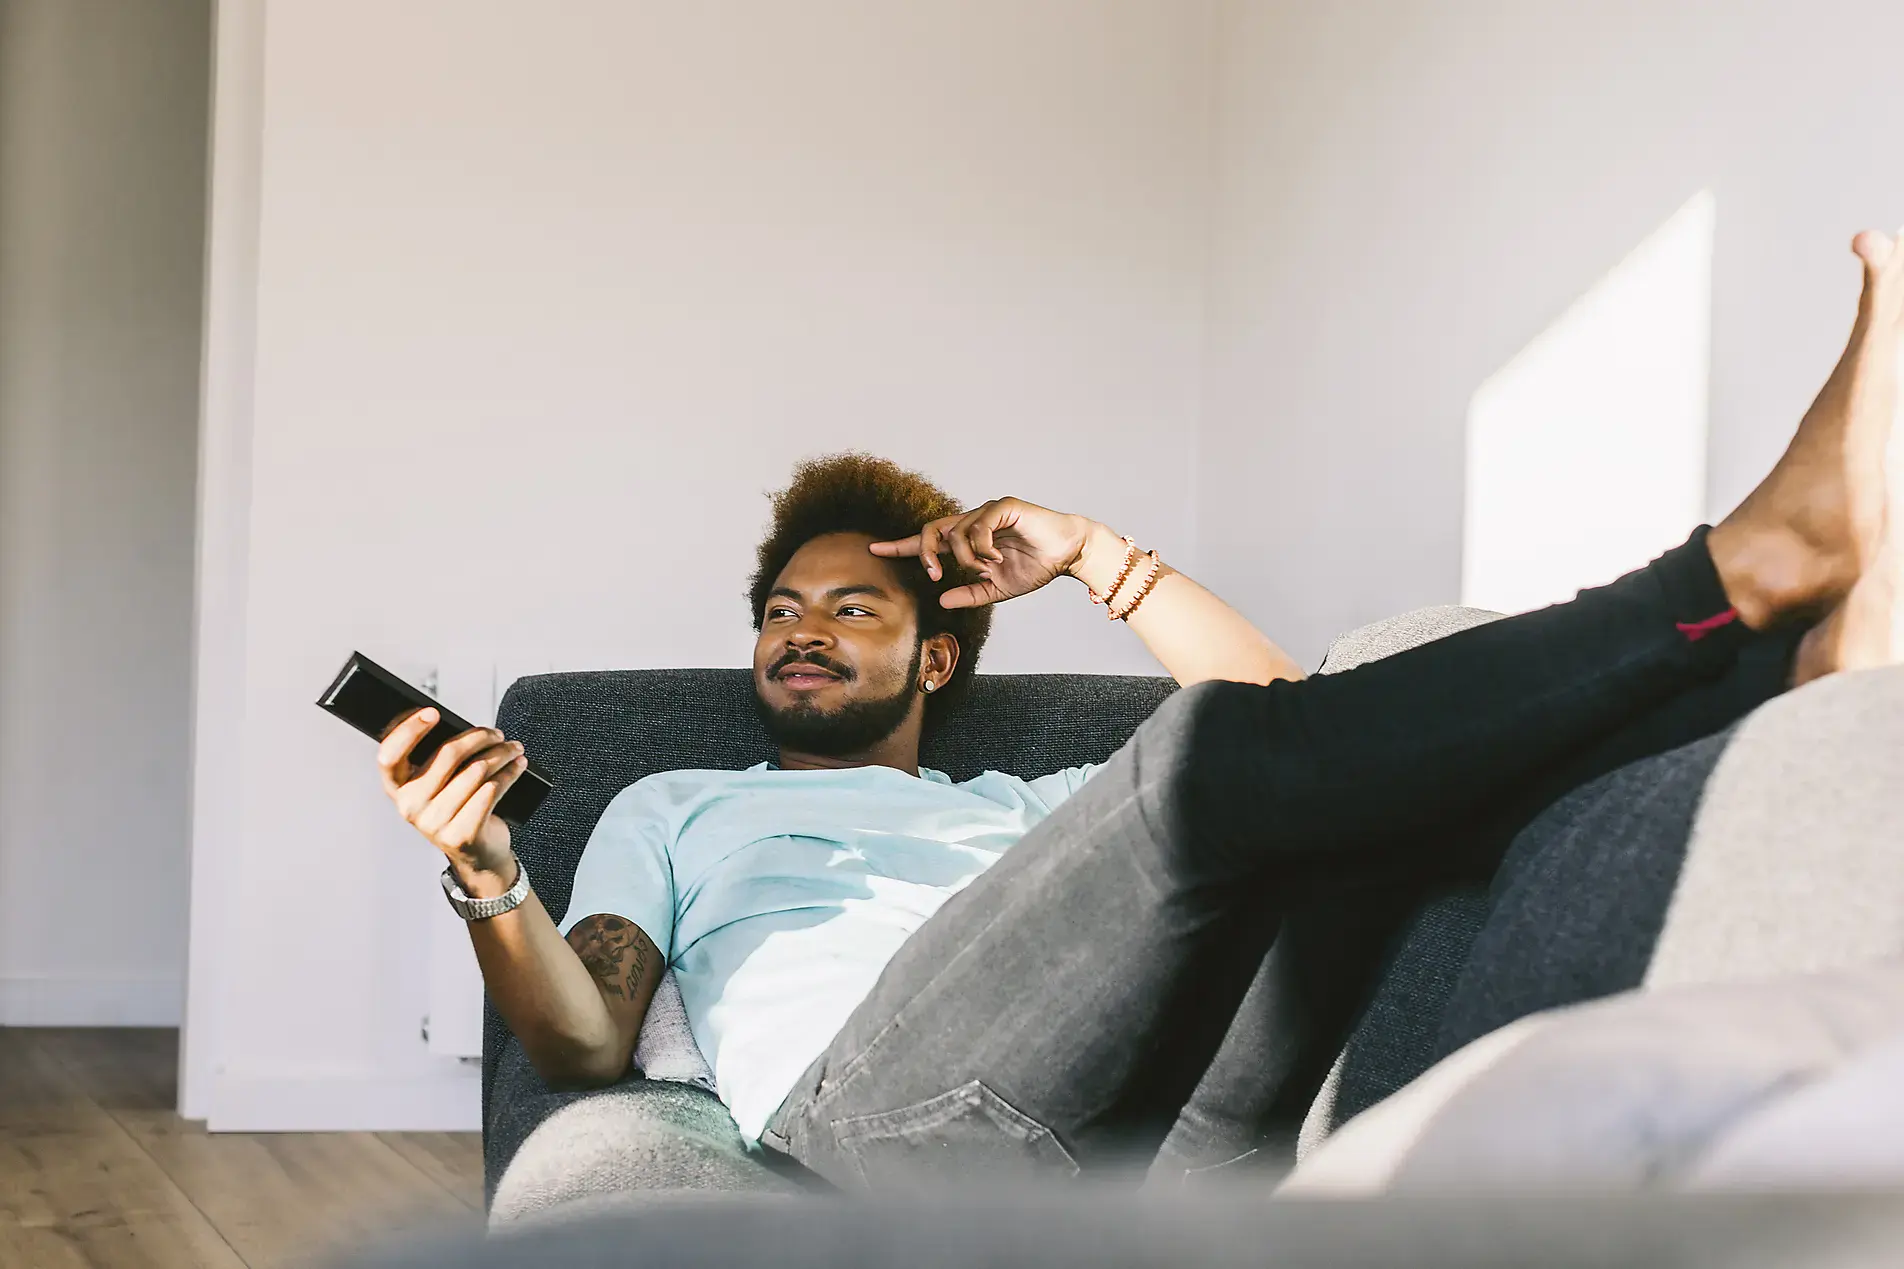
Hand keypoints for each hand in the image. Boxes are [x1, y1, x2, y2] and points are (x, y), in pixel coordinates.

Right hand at [378, 708, 527, 881]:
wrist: (479, 855)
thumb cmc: (460, 810)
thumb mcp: (440, 787)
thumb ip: (439, 761)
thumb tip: (462, 727)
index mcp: (399, 790)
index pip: (389, 756)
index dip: (408, 731)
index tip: (432, 713)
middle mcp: (411, 807)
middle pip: (447, 754)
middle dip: (479, 737)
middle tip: (497, 734)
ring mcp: (435, 823)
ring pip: (476, 771)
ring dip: (501, 754)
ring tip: (513, 749)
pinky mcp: (462, 833)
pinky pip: (491, 790)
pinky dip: (509, 773)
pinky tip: (517, 767)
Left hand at [870, 497, 1090, 607]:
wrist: (1067, 554)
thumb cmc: (1034, 566)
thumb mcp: (996, 589)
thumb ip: (969, 594)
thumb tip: (941, 599)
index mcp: (967, 541)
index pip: (928, 541)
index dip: (901, 546)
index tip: (875, 551)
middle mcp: (972, 523)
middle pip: (931, 530)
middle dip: (923, 552)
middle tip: (932, 573)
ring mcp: (986, 513)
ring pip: (954, 532)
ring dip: (964, 558)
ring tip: (985, 568)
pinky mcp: (1002, 507)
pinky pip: (977, 526)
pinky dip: (982, 548)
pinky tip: (995, 558)